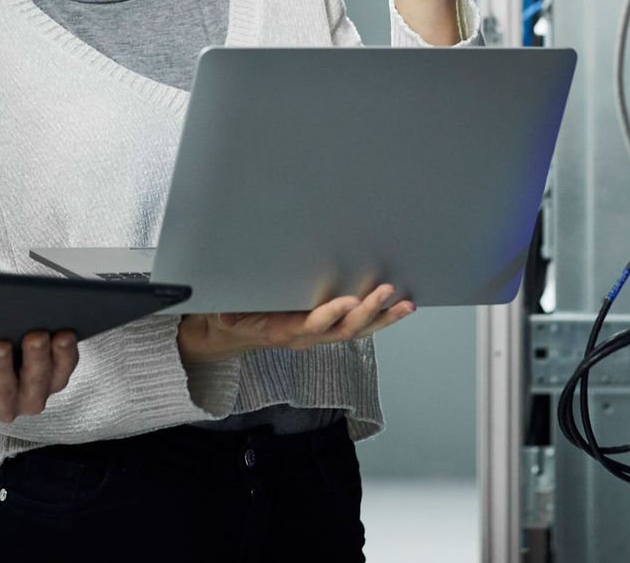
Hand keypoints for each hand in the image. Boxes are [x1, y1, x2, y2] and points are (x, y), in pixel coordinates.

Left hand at [0, 331, 79, 421]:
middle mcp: (31, 396)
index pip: (64, 366)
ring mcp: (3, 406)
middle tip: (36, 335)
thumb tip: (29, 303)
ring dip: (3, 367)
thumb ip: (29, 323)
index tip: (65, 333)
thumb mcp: (18, 336)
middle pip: (37, 379)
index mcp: (50, 377)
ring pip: (5, 389)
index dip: (66, 352)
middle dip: (37, 357)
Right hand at [176, 285, 416, 364]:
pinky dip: (380, 317)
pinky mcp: (328, 328)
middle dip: (367, 312)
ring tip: (406, 304)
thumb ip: (228, 313)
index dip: (330, 315)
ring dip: (383, 317)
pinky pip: (357, 325)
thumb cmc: (231, 317)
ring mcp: (319, 334)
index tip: (348, 301)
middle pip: (342, 330)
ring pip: (356, 330)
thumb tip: (227, 312)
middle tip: (386, 292)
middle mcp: (305, 336)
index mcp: (282, 331)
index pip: (310, 325)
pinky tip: (400, 304)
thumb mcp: (223, 313)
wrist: (233, 334)